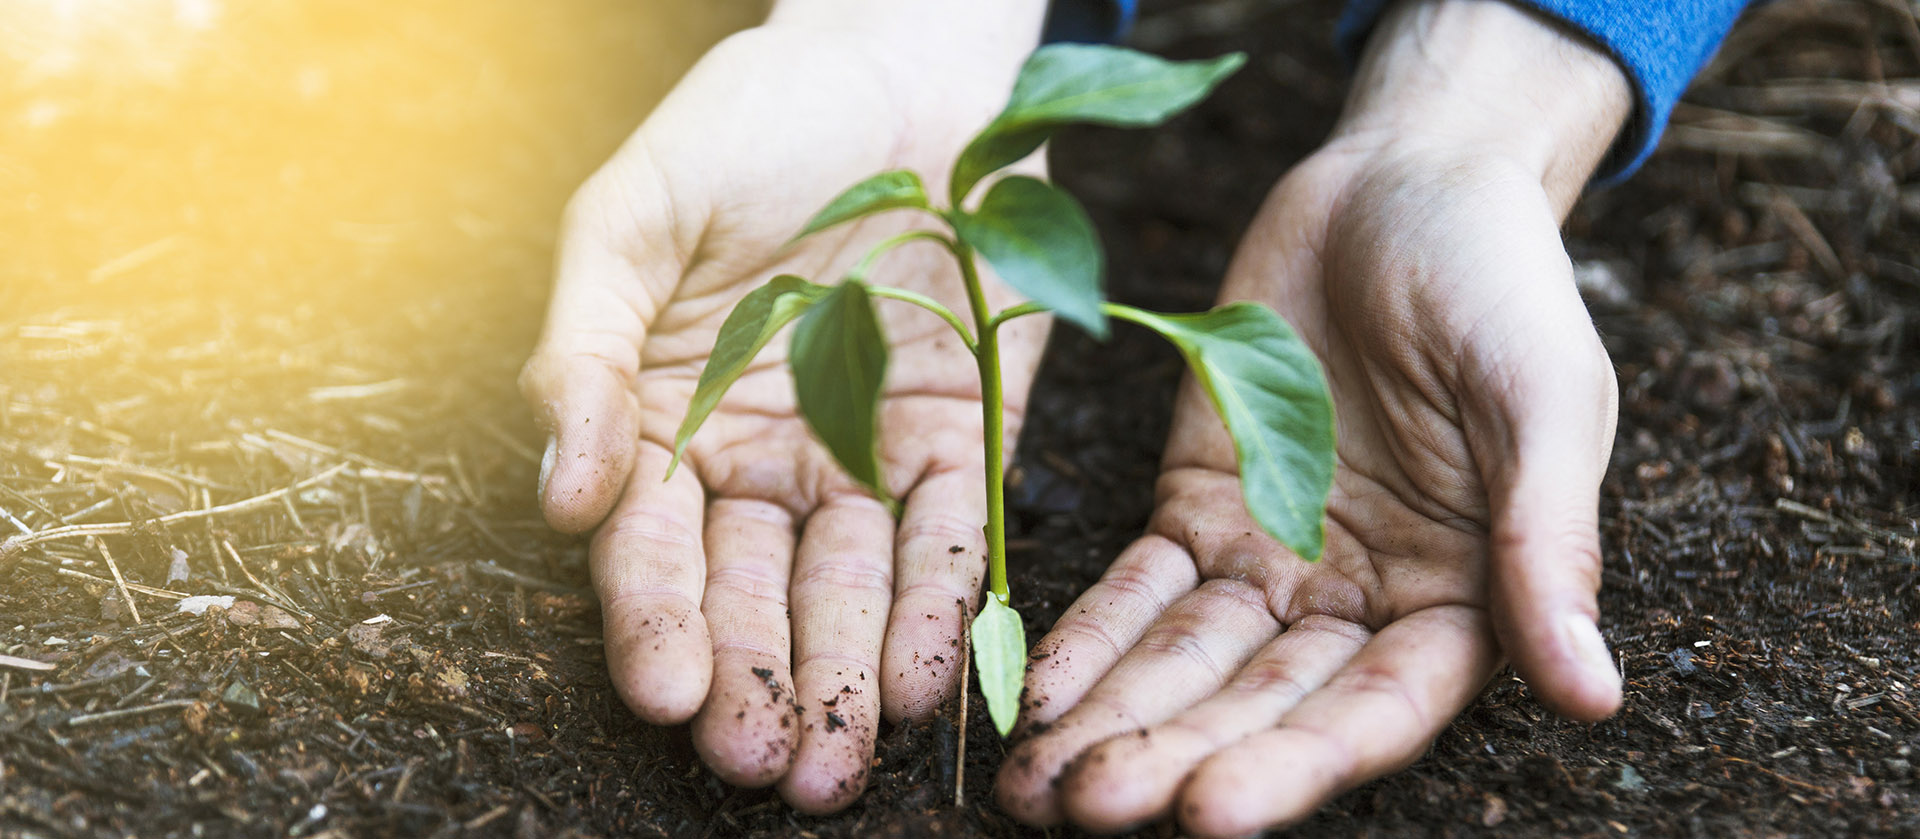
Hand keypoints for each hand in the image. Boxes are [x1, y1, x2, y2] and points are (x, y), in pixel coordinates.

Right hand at [517, 1, 1047, 812]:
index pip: (653, 543)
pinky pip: (952, 536)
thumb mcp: (634, 216)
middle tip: (762, 764)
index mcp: (665, 415)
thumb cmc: (745, 122)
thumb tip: (560, 495)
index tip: (664, 691)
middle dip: (755, 681)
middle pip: (751, 592)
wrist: (896, 62)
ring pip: (851, 589)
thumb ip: (585, 354)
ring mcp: (864, 452)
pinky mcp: (961, 434)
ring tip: (840, 762)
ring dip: (846, 677)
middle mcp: (762, 456)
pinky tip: (930, 680)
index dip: (656, 619)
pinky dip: (944, 608)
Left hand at [994, 1, 1633, 833]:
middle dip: (1175, 758)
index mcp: (1463, 598)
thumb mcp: (1546, 401)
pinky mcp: (1196, 502)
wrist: (1404, 180)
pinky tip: (1033, 696)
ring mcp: (1271, 556)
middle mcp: (1360, 601)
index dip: (1297, 764)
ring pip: (1186, 663)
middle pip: (1261, 703)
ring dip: (1113, 722)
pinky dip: (1085, 639)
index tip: (1212, 815)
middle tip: (1088, 811)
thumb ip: (1548, 545)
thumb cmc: (1503, 283)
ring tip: (1035, 791)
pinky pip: (1135, 587)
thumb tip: (1595, 694)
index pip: (1376, 708)